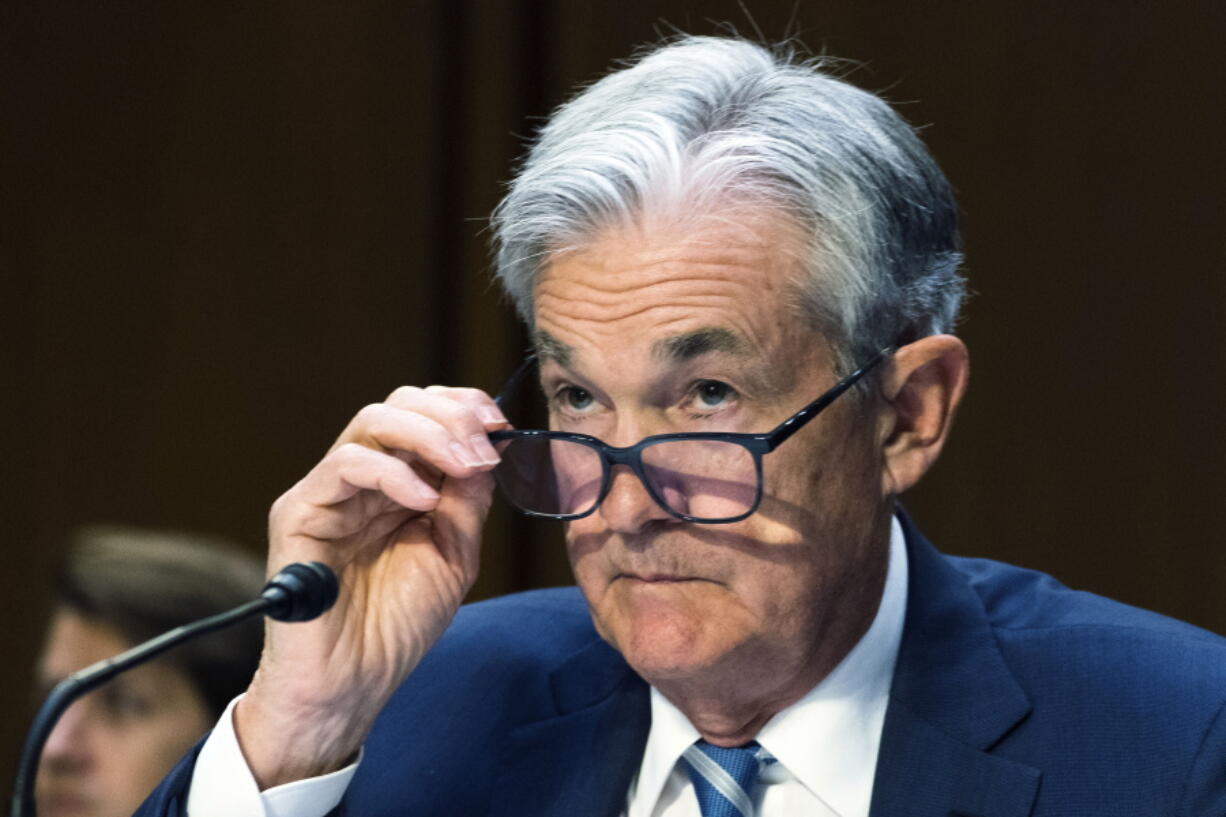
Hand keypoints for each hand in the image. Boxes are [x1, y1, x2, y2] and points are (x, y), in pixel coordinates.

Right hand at [234, 385, 506, 787]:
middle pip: (399, 405)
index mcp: (399, 483)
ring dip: (430, 434)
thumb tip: (489, 448)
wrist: (351, 684)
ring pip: (372, 422)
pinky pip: (344, 464)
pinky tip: (423, 500)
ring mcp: (329, 491)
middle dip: (452, 414)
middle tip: (486, 443)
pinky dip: (392, 473)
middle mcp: (363, 478)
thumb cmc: (397, 626)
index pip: (425, 416)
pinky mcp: (299, 511)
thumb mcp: (453, 554)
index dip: (464, 408)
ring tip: (464, 465)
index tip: (502, 426)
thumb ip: (466, 501)